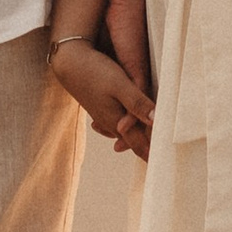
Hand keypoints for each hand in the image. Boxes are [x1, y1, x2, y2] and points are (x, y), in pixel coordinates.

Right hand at [50, 36, 154, 159]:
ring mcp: (103, 116)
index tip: (163, 168)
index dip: (152, 155)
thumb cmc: (95, 72)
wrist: (68, 63)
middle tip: (159, 159)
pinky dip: (125, 129)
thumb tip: (158, 121)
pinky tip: (123, 130)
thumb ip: (138, 103)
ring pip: (124, 133)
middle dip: (146, 149)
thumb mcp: (120, 85)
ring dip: (136, 140)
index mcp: (117, 121)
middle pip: (133, 141)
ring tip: (147, 149)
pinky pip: (115, 123)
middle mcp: (110, 123)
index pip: (139, 145)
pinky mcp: (99, 107)